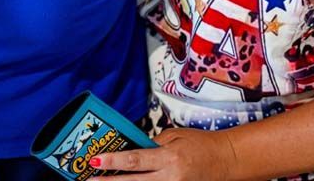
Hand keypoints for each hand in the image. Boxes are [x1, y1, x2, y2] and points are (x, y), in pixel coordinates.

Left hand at [89, 127, 234, 180]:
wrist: (224, 161)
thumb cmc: (201, 145)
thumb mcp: (176, 136)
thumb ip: (153, 145)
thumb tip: (133, 152)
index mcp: (169, 157)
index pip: (136, 160)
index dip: (114, 161)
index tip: (96, 160)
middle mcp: (170, 178)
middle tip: (89, 180)